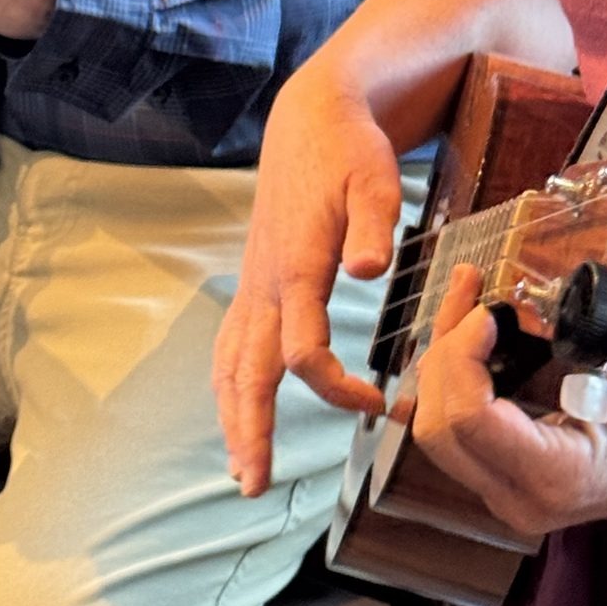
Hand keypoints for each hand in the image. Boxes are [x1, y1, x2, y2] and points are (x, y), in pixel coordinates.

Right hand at [214, 63, 405, 495]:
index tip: (377, 401)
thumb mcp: (375, 178)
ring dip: (232, 415)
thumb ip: (373, 224)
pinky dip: (229, 382)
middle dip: (248, 430)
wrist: (311, 119)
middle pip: (246, 371)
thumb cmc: (350, 151)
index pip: (301, 352)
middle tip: (253, 486)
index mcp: (297, 268)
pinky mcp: (255, 277)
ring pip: (229, 361)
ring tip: (240, 466)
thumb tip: (365, 270)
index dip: (335, 387)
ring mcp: (254, 282)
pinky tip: (236, 406)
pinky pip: (231, 341)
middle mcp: (266, 283)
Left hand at [409, 266, 606, 538]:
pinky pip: (458, 435)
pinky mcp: (509, 484)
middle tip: (470, 292)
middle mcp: (522, 502)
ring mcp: (511, 500)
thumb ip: (567, 335)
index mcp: (555, 476)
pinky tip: (471, 336)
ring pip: (437, 432)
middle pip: (436, 428)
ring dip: (443, 361)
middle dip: (443, 352)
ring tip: (466, 298)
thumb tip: (510, 292)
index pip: (466, 419)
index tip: (488, 310)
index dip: (461, 354)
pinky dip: (456, 381)